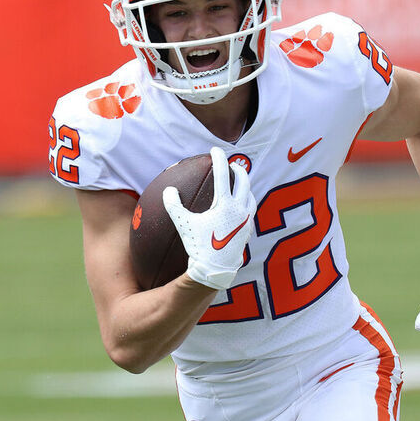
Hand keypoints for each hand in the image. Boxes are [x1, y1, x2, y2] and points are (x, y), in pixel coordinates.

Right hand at [163, 147, 255, 289]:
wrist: (216, 269)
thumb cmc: (198, 246)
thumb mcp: (183, 224)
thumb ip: (174, 205)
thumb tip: (168, 190)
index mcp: (225, 204)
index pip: (223, 174)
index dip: (219, 159)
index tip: (215, 150)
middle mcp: (240, 209)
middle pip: (244, 182)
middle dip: (238, 170)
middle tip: (232, 165)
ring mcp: (247, 220)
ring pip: (250, 196)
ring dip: (245, 186)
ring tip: (239, 184)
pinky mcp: (248, 231)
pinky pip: (251, 210)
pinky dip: (246, 202)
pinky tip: (239, 207)